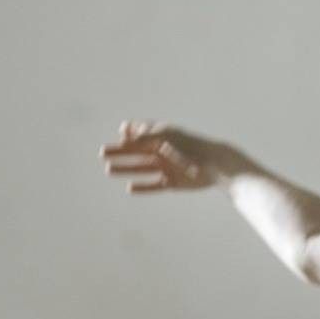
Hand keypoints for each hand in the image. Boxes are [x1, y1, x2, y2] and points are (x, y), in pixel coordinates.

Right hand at [99, 120, 231, 192]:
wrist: (217, 167)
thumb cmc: (192, 148)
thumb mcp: (166, 138)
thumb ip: (146, 134)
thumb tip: (124, 130)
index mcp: (164, 137)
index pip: (143, 133)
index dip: (130, 132)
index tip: (119, 133)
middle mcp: (163, 152)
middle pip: (137, 151)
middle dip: (120, 152)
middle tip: (102, 153)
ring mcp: (167, 167)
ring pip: (142, 168)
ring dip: (126, 168)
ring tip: (109, 170)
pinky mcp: (173, 182)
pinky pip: (154, 185)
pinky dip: (143, 187)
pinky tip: (130, 188)